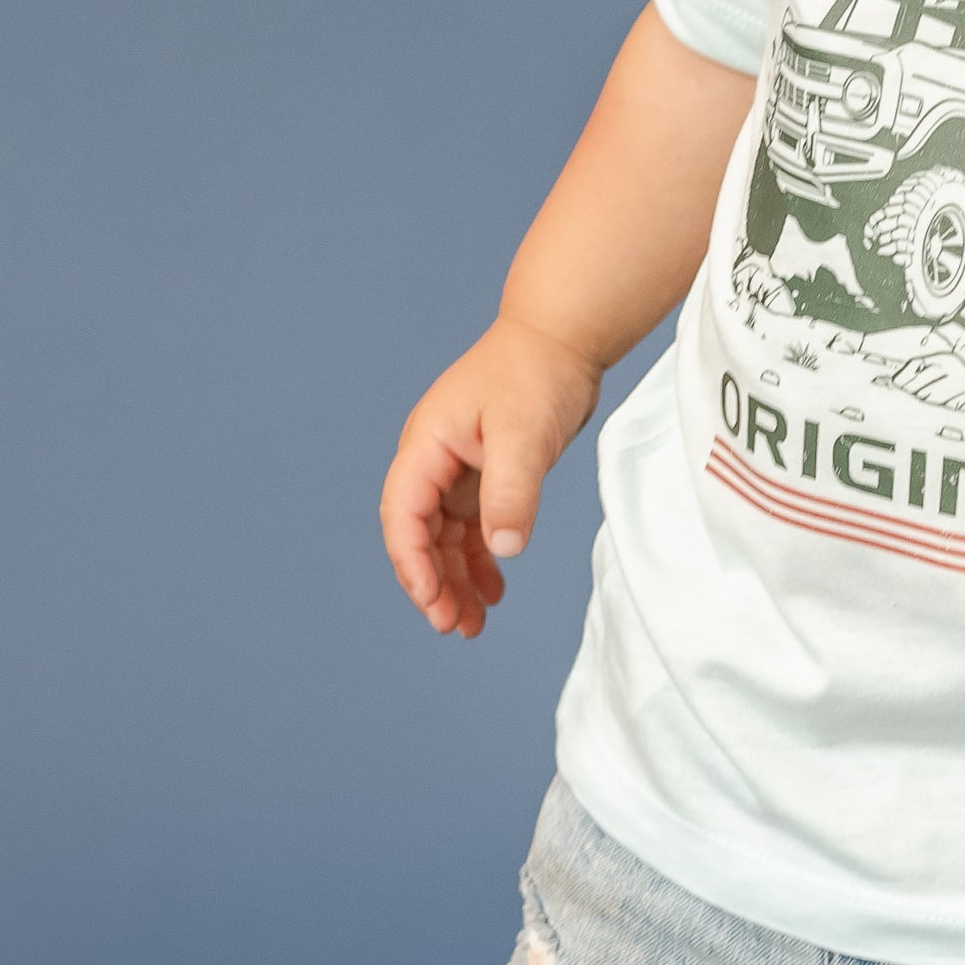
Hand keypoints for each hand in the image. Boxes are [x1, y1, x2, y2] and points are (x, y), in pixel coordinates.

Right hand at [378, 316, 605, 638]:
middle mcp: (432, 459)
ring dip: (453, 580)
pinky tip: (494, 588)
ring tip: (472, 625)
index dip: (412, 563)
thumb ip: (512, 491)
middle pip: (417, 534)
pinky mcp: (483, 473)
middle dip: (431, 583)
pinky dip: (478, 559)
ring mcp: (456, 467)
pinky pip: (471, 527)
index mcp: (426, 445)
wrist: (561, 337)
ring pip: (443, 537)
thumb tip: (503, 549)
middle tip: (453, 627)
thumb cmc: (536, 372)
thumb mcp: (524, 434)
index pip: (402, 515)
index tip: (432, 603)